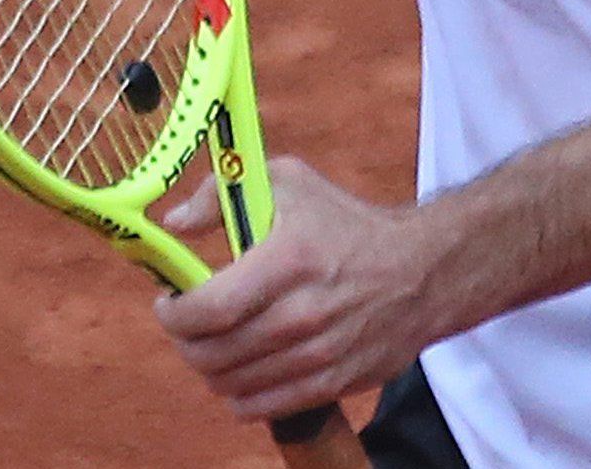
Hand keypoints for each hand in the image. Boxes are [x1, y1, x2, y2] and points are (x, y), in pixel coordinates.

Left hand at [151, 157, 447, 424]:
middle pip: (217, 353)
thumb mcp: (286, 182)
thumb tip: (174, 224)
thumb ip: (219, 195)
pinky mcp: (337, 383)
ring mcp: (323, 355)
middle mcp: (305, 314)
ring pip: (235, 384)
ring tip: (212, 344)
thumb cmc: (345, 222)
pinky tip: (238, 372)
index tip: (167, 303)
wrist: (423, 270)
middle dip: (185, 341)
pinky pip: (267, 407)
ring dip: (209, 368)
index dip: (174, 315)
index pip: (212, 307)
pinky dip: (240, 396)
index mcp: (289, 260)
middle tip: (185, 324)